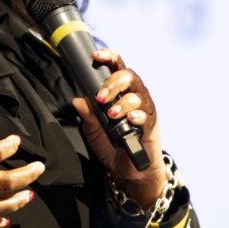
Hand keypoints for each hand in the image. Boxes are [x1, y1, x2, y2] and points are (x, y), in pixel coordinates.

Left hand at [71, 49, 165, 207]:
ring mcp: (145, 110)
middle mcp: (134, 96)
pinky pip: (147, 115)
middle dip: (113, 83)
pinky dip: (137, 116)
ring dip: (122, 103)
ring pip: (137, 96)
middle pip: (129, 76)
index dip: (109, 58)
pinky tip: (130, 120)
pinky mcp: (151, 126)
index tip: (96, 57)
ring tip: (111, 115)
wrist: (129, 171)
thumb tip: (77, 101)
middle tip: (100, 98)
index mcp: (120, 92)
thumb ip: (87, 115)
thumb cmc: (112, 146)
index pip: (117, 67)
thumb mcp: (93, 131)